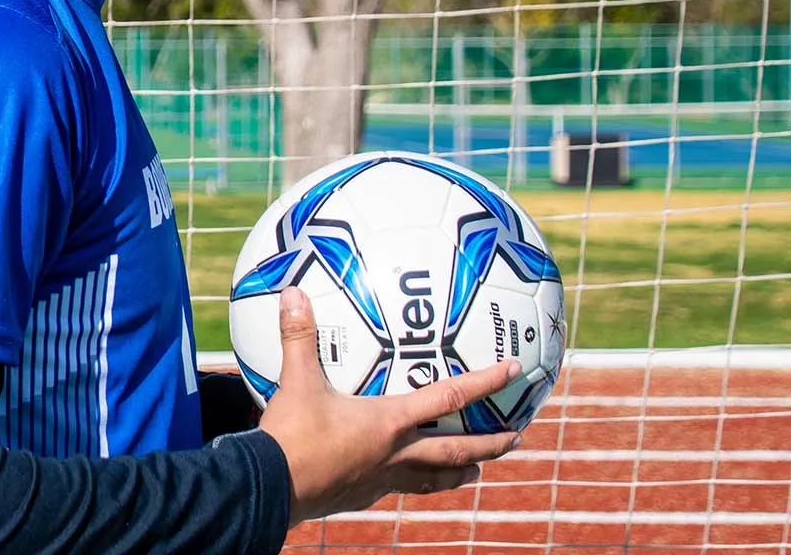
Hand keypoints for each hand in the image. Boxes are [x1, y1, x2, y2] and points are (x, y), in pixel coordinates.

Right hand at [258, 286, 521, 524]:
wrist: (274, 487)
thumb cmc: (292, 435)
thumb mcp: (295, 380)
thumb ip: (298, 336)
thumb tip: (294, 293)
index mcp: (390, 422)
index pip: (449, 397)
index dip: (485, 382)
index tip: (514, 370)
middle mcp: (397, 454)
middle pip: (457, 452)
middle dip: (490, 445)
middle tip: (516, 438)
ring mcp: (383, 480)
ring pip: (435, 479)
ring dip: (460, 473)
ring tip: (477, 471)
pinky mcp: (364, 497)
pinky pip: (400, 489)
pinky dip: (414, 482)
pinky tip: (405, 479)